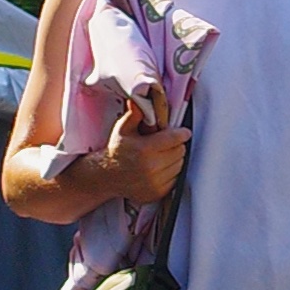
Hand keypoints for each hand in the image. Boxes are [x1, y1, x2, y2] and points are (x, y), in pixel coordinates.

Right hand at [99, 79, 189, 206]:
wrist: (106, 176)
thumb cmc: (117, 150)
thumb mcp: (123, 128)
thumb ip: (136, 112)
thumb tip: (141, 95)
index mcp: (144, 150)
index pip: (175, 139)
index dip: (181, 134)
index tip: (183, 132)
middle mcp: (150, 168)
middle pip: (180, 151)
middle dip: (176, 145)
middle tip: (166, 143)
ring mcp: (154, 183)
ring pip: (180, 165)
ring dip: (175, 158)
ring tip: (162, 155)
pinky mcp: (157, 193)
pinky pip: (176, 179)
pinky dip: (171, 172)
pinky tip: (159, 167)